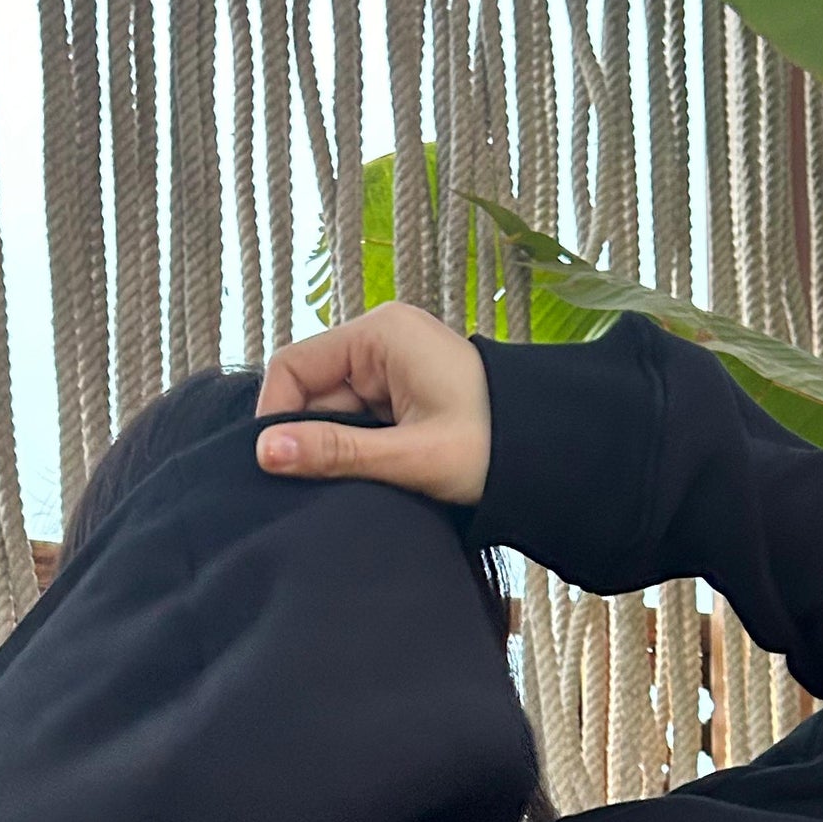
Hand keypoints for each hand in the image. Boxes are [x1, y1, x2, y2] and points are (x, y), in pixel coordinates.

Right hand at [255, 302, 491, 505]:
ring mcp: (392, 367)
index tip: (276, 466)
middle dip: (312, 438)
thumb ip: (335, 453)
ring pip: (331, 412)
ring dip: (337, 450)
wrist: (557, 455)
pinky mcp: (401, 394)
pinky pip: (357, 422)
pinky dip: (357, 452)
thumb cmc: (496, 448)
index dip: (277, 415)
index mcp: (382, 334)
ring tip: (362, 481)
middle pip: (311, 391)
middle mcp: (382, 341)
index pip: (294, 366)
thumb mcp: (410, 457)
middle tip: (322, 487)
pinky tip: (374, 476)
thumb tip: (265, 452)